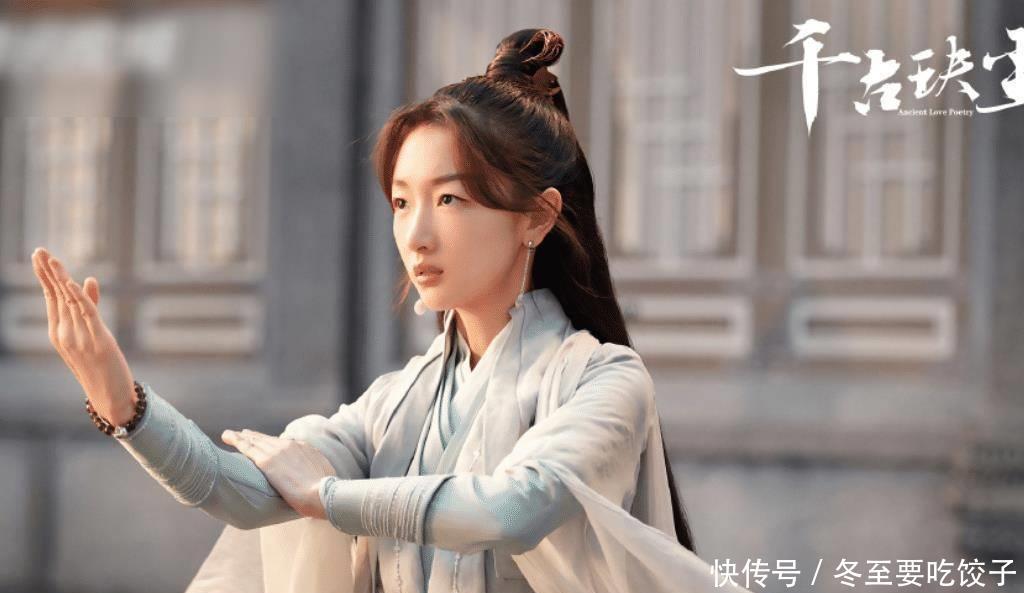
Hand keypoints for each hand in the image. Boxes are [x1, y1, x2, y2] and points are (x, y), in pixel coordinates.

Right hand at [31, 247, 136, 423]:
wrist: (110, 397)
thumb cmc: (101, 366)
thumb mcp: (93, 333)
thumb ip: (91, 305)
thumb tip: (90, 279)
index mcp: (60, 332)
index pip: (51, 298)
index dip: (46, 276)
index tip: (40, 256)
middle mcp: (64, 333)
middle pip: (55, 296)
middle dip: (48, 272)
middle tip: (39, 250)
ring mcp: (79, 338)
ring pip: (68, 302)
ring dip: (60, 279)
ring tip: (51, 258)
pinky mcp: (98, 341)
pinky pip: (86, 314)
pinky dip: (79, 297)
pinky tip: (71, 282)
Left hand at [222, 429, 336, 519]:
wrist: (324, 495)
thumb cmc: (327, 494)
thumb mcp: (324, 478)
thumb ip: (316, 475)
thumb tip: (317, 482)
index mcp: (305, 449)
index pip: (285, 444)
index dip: (273, 443)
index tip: (266, 443)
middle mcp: (291, 446)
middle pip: (268, 439)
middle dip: (255, 437)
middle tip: (243, 434)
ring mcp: (278, 452)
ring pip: (255, 441)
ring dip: (242, 437)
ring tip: (230, 435)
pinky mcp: (267, 461)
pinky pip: (247, 447)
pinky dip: (236, 440)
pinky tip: (227, 437)